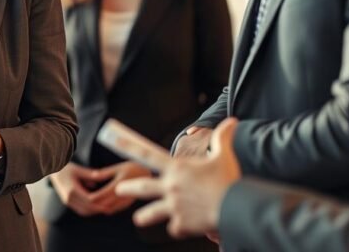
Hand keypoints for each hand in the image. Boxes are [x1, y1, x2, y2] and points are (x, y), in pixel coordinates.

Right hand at [49, 162, 108, 216]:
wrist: (54, 173)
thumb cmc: (67, 168)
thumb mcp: (78, 169)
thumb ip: (89, 174)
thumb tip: (101, 176)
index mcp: (72, 190)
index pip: (89, 200)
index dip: (99, 202)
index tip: (110, 201)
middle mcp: (68, 198)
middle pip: (87, 208)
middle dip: (99, 209)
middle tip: (111, 208)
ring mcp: (67, 201)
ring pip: (83, 211)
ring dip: (94, 211)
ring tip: (106, 209)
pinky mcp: (68, 203)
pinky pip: (80, 210)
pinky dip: (89, 211)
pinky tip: (97, 208)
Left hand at [87, 161, 152, 214]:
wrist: (149, 174)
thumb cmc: (132, 168)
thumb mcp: (118, 167)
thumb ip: (104, 173)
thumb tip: (92, 176)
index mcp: (119, 183)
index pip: (101, 195)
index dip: (91, 197)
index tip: (84, 195)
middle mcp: (124, 194)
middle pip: (104, 204)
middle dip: (94, 205)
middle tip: (84, 202)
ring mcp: (127, 201)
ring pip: (109, 209)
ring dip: (100, 208)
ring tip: (91, 204)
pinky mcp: (129, 204)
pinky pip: (115, 210)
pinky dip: (107, 209)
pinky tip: (102, 205)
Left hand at [117, 119, 241, 238]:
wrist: (234, 207)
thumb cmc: (228, 180)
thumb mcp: (224, 156)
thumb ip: (223, 138)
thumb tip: (232, 121)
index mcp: (177, 168)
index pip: (148, 155)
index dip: (129, 147)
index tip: (114, 141)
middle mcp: (171, 187)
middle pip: (142, 188)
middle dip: (128, 189)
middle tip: (119, 190)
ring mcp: (173, 206)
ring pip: (151, 213)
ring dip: (144, 216)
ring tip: (139, 219)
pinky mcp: (180, 224)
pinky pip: (174, 227)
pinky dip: (178, 227)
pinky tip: (184, 227)